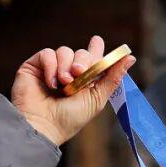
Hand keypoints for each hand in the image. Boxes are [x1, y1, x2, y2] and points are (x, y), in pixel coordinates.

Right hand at [10, 35, 135, 145]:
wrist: (43, 125)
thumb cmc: (71, 118)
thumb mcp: (97, 98)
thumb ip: (112, 77)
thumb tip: (130, 57)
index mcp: (85, 81)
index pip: (93, 59)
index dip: (97, 49)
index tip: (98, 41)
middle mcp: (69, 73)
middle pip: (81, 53)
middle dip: (83, 61)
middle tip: (79, 73)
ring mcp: (52, 69)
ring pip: (65, 51)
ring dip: (66, 66)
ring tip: (64, 84)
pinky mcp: (35, 66)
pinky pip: (47, 54)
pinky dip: (51, 66)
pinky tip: (51, 83)